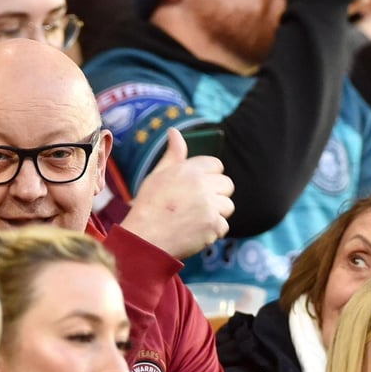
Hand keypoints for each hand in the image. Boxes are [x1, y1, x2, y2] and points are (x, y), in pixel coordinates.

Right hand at [120, 128, 234, 258]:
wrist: (143, 239)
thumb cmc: (148, 207)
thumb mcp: (157, 176)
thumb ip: (173, 155)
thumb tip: (174, 131)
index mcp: (188, 169)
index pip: (216, 165)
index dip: (208, 178)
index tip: (195, 190)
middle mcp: (201, 184)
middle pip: (227, 185)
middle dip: (215, 195)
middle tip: (194, 207)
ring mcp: (209, 205)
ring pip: (227, 206)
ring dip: (215, 214)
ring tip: (193, 220)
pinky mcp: (214, 225)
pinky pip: (223, 226)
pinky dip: (211, 232)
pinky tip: (193, 232)